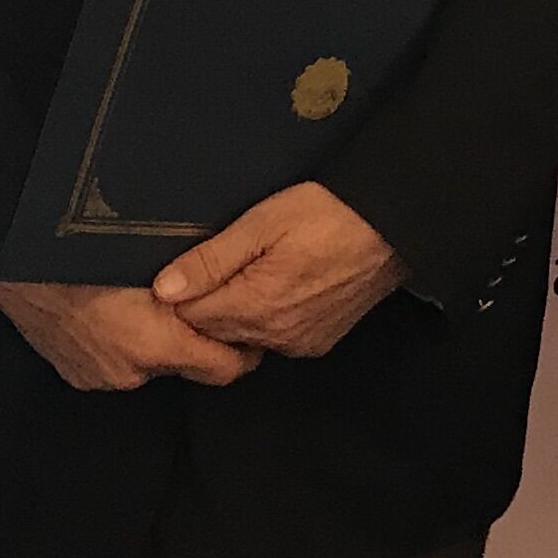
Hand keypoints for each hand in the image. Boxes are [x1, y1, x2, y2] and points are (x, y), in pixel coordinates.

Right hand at [0, 271, 254, 393]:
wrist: (6, 257)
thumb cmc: (78, 244)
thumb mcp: (147, 252)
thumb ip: (193, 276)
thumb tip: (229, 278)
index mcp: (155, 341)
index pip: (225, 368)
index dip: (243, 349)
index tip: (249, 327)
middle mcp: (131, 371)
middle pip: (187, 365)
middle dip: (198, 340)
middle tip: (204, 304)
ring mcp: (100, 376)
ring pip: (149, 362)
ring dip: (157, 340)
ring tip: (153, 300)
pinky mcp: (76, 374)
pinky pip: (116, 361)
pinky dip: (123, 343)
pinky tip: (113, 309)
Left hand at [153, 182, 407, 358]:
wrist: (393, 228)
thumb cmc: (329, 214)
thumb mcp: (262, 223)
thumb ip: (211, 260)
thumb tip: (164, 288)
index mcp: (255, 307)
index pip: (189, 317)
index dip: (181, 290)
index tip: (190, 264)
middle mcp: (274, 336)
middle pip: (214, 330)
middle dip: (206, 301)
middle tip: (218, 261)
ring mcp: (298, 343)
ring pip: (243, 336)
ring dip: (236, 310)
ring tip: (251, 268)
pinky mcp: (318, 342)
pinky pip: (273, 338)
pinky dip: (265, 318)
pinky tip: (276, 285)